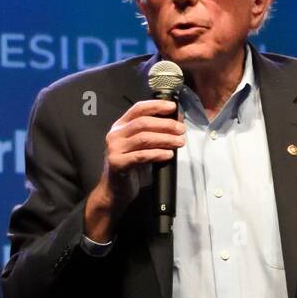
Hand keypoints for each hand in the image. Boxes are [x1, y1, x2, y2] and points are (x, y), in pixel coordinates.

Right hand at [84, 99, 185, 239]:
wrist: (115, 192)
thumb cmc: (131, 168)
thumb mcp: (141, 148)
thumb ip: (153, 135)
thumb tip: (176, 123)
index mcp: (120, 126)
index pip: (138, 109)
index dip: (156, 105)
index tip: (173, 107)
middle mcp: (115, 135)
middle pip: (143, 123)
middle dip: (165, 125)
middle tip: (181, 130)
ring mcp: (114, 149)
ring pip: (143, 138)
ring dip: (165, 139)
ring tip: (179, 142)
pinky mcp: (117, 163)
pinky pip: (141, 156)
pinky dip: (157, 154)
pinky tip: (169, 155)